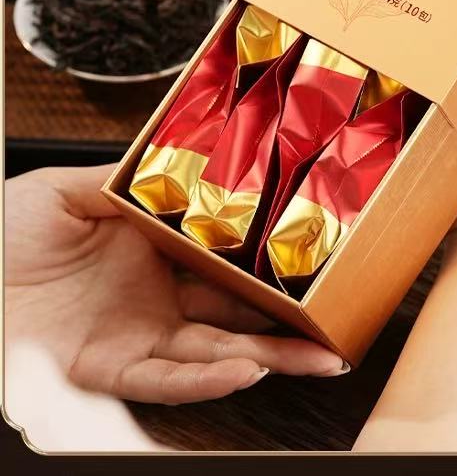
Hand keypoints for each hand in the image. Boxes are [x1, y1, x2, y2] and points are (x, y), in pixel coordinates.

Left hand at [5, 164, 347, 405]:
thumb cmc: (3, 235)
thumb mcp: (66, 190)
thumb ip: (126, 182)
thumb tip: (177, 163)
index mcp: (153, 257)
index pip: (225, 264)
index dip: (268, 265)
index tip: (308, 259)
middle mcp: (156, 302)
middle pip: (237, 317)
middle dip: (290, 323)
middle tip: (336, 322)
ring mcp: (138, 338)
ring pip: (217, 355)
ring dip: (269, 358)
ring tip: (316, 357)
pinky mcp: (110, 369)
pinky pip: (166, 380)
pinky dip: (205, 380)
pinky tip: (243, 371)